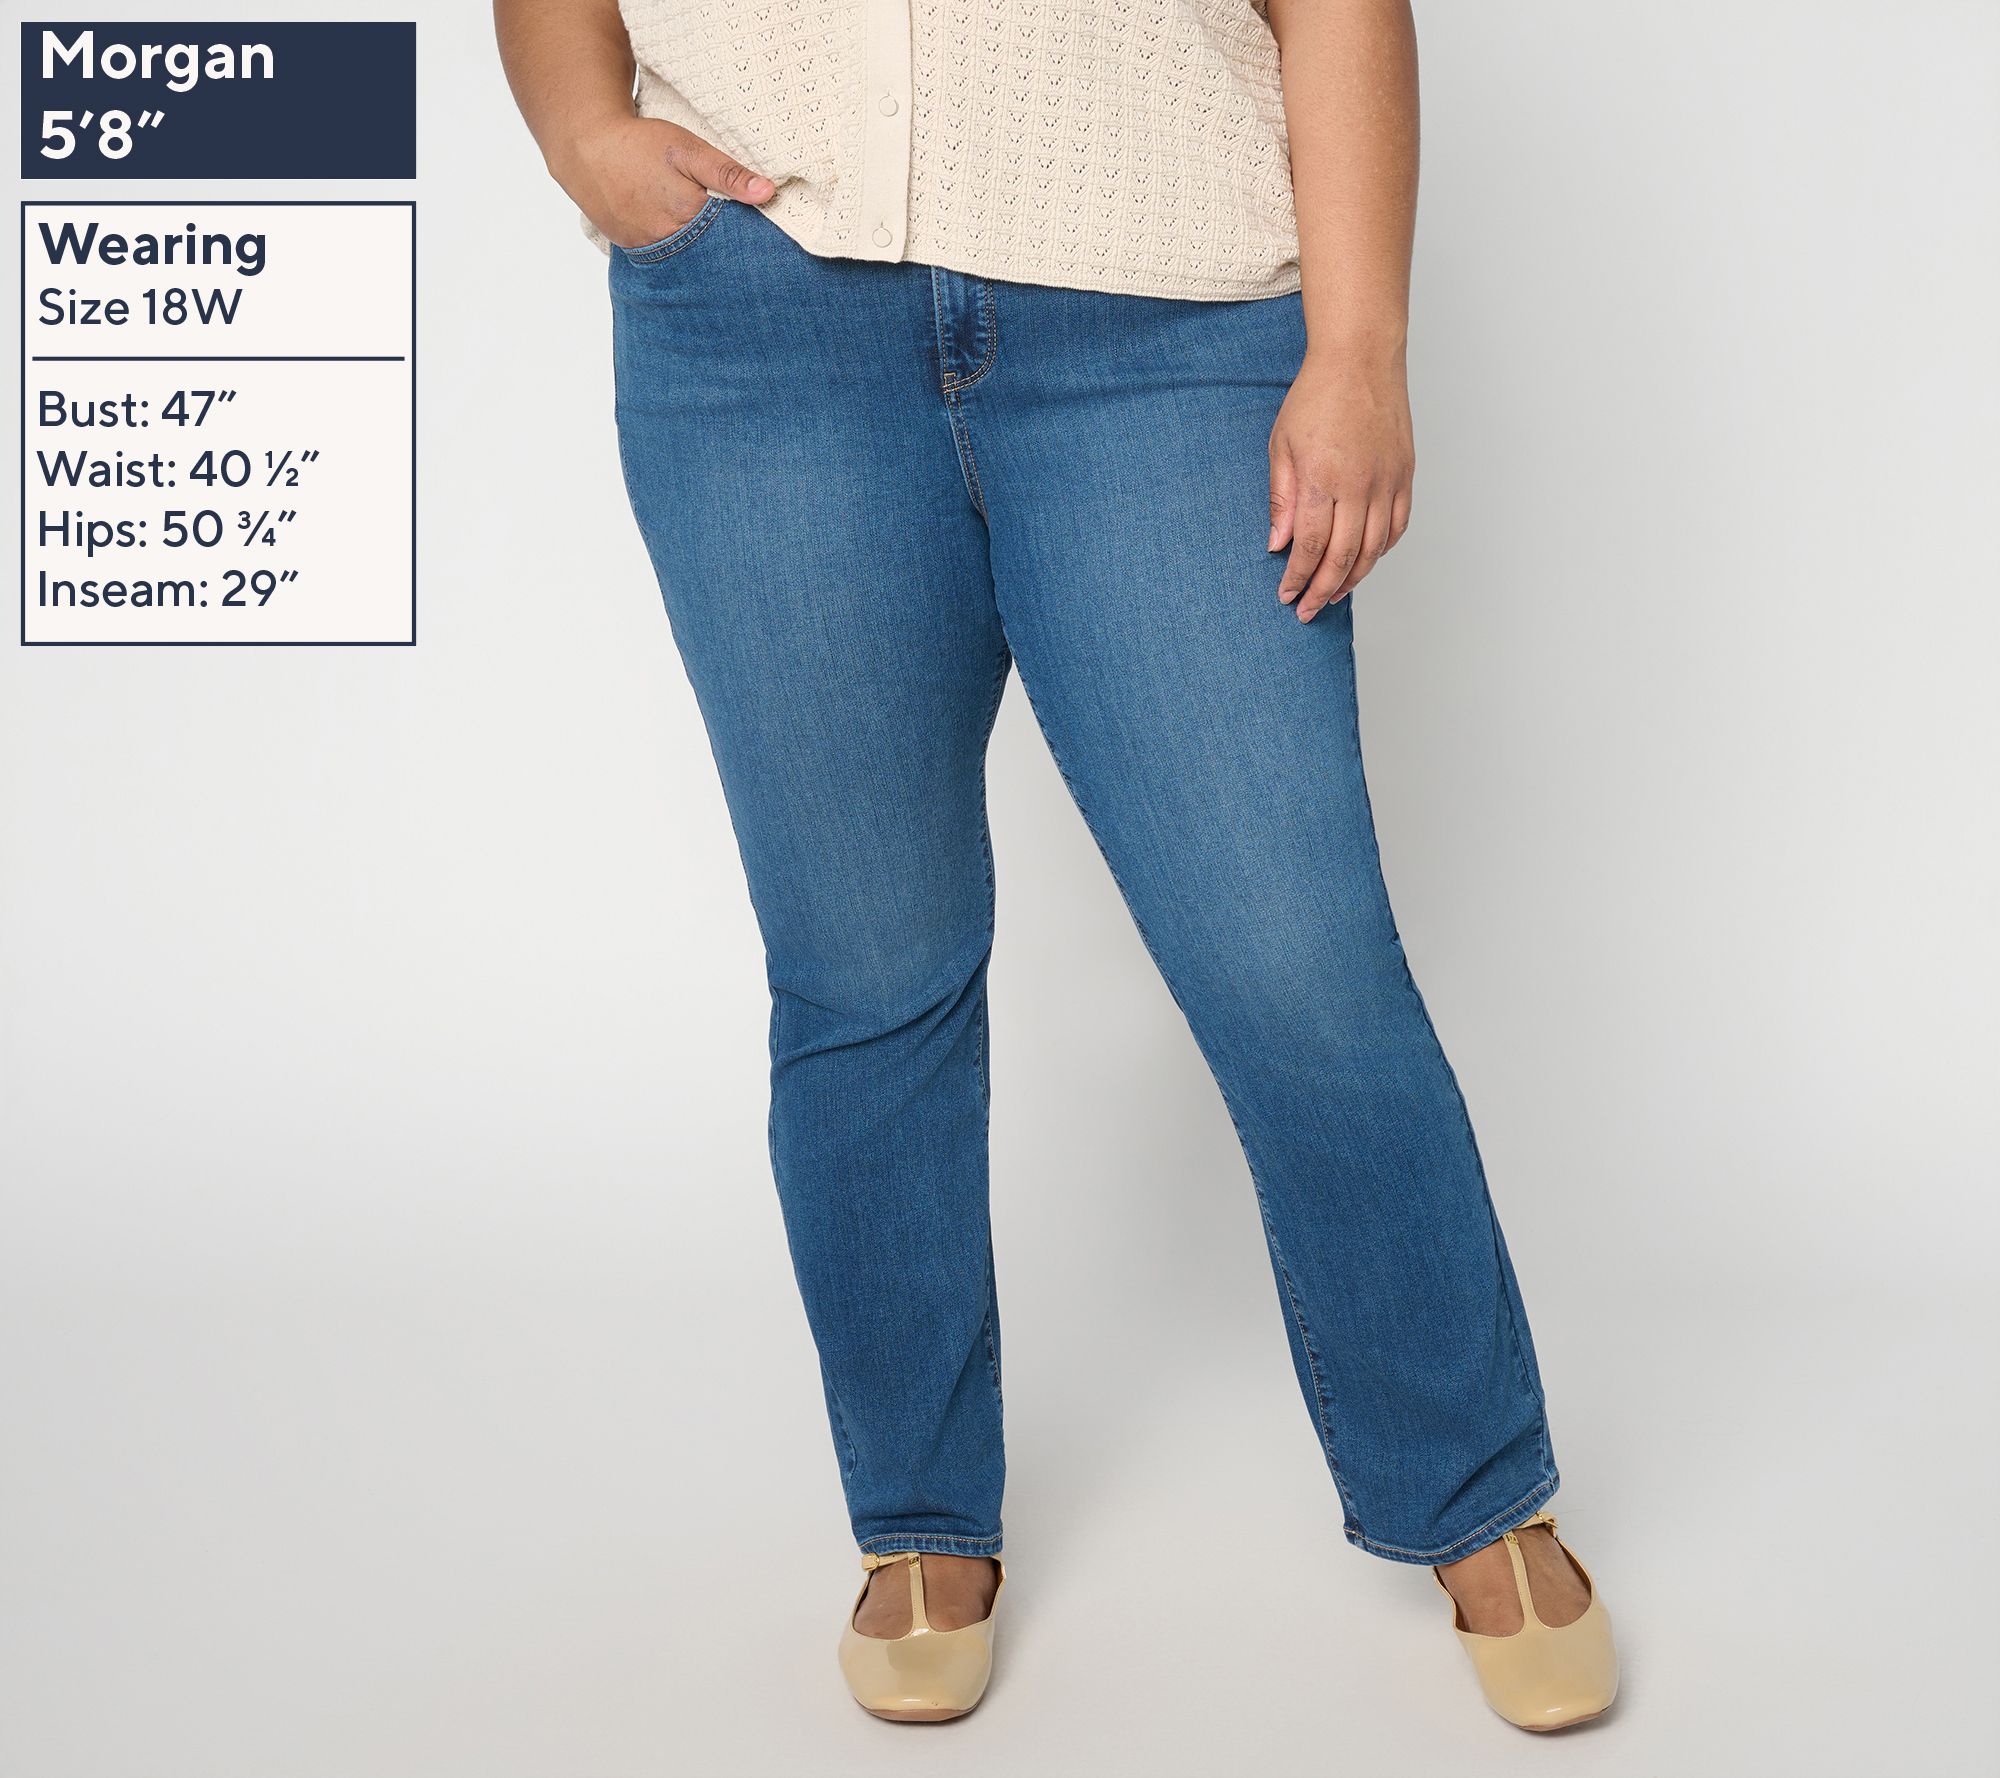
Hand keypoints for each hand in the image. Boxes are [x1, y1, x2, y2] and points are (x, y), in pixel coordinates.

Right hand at [552, 114, 774, 249]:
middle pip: (709, 254)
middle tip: (740, 245)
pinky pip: (662, 257)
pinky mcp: (631, 248)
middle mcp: (668, 241)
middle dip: (724, 249)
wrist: (584, 147)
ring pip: (685, 259)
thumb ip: (727, 173)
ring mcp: (647, 248)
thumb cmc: (639, 144)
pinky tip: (681, 240)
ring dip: (699, 253)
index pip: (732, 237)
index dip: (747, 233)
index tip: (761, 234)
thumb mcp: (687, 150)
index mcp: (688, 216)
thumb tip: (768, 192)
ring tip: (709, 242)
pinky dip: (675, 251)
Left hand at [1268, 343, 1414, 620]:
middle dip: (1323, 589)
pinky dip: (1381, 551)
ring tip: (1334, 594)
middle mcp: (1359, 485)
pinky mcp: (1405, 474)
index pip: (1310, 545)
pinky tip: (1364, 562)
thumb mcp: (1282, 445)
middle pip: (1344, 556)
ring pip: (1375, 548)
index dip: (1298, 576)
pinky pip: (1397, 526)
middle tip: (1308, 610)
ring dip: (1353, 577)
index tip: (1287, 595)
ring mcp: (1387, 481)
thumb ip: (1282, 498)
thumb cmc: (1316, 397)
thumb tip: (1277, 544)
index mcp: (1323, 478)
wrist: (1361, 359)